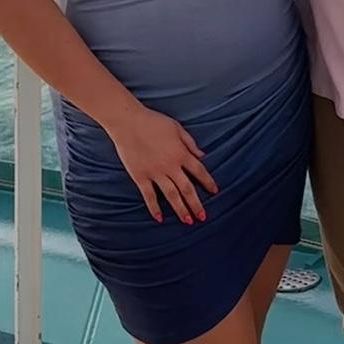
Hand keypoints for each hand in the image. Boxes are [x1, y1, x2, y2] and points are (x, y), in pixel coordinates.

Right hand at [105, 104, 217, 223]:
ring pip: (171, 195)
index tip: (215, 191)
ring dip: (180, 209)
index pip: (199, 171)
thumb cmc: (153, 122)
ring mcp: (154, 173)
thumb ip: (190, 143)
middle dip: (196, 204)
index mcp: (180, 153)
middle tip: (202, 217)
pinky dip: (154, 208)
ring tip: (187, 221)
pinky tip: (160, 218)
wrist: (128, 122)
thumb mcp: (177, 128)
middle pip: (187, 189)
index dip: (208, 182)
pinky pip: (149, 196)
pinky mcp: (140, 176)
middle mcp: (170, 166)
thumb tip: (202, 156)